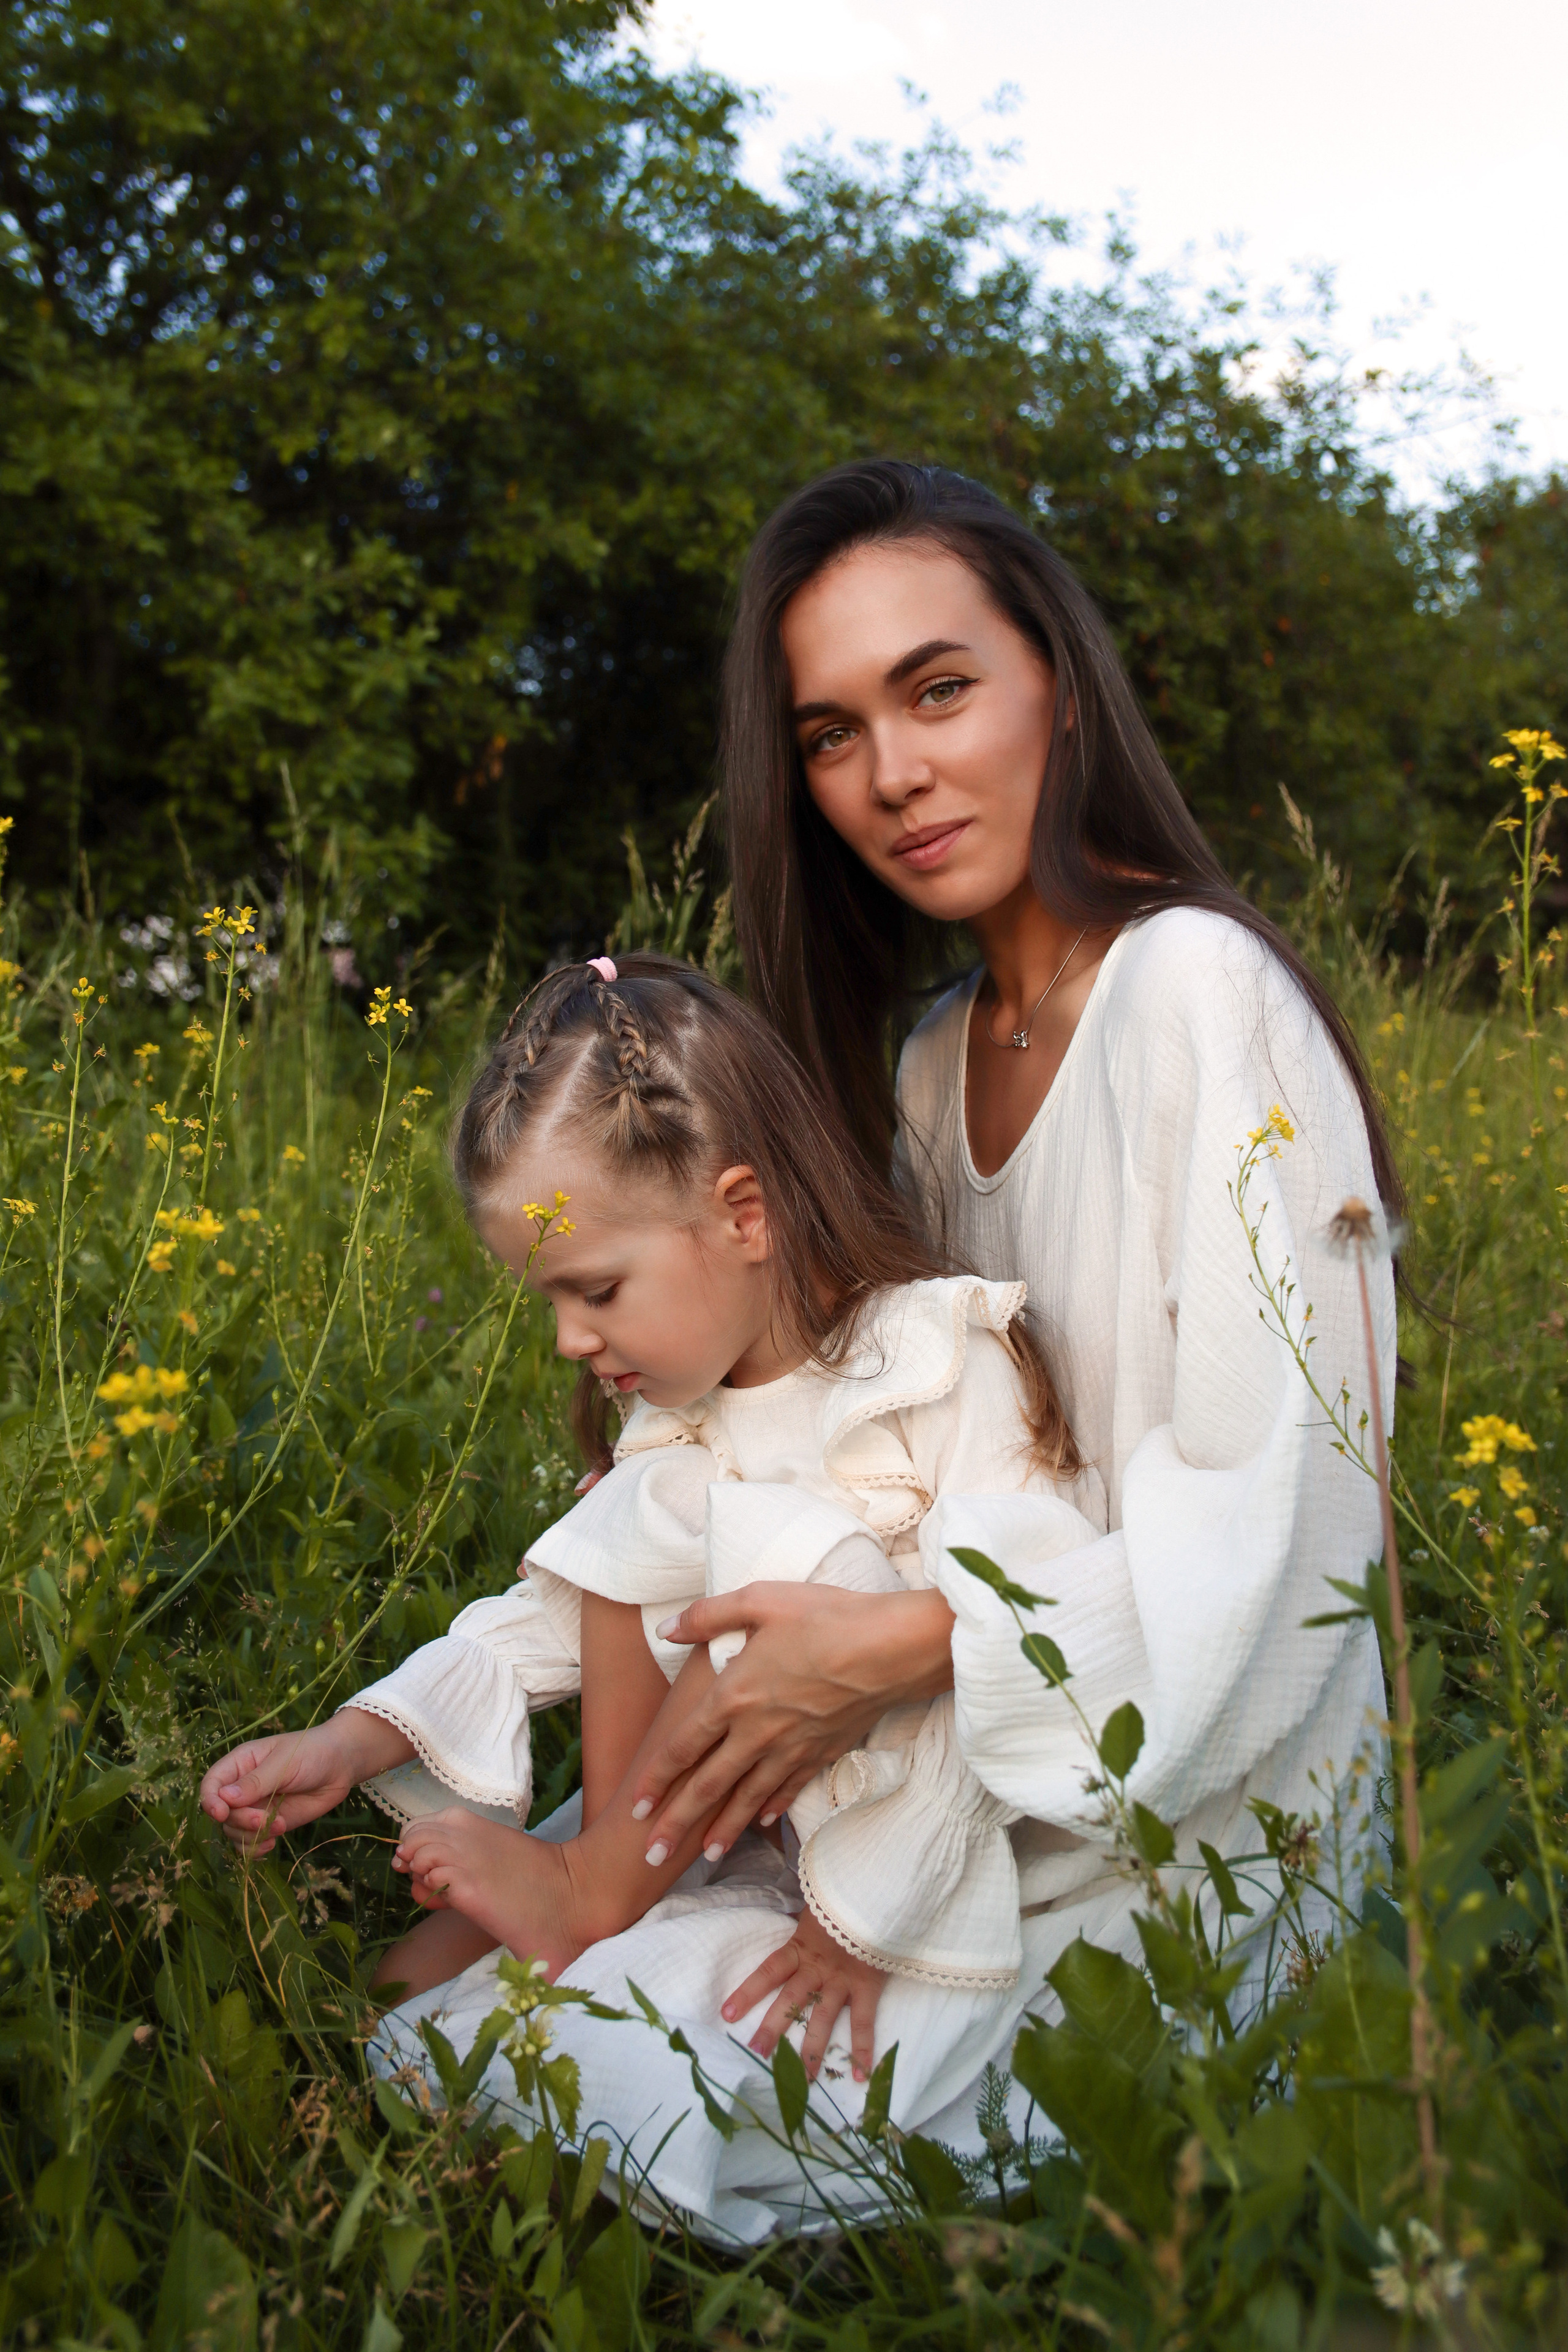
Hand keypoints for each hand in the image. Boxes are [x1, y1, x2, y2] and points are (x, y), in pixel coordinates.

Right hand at [199, 1709, 410, 1853]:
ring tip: (278, 1828)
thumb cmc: (311, 1752)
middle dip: (240, 1821)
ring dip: (250, 1836)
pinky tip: (271, 1844)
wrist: (341, 1765)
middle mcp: (242, 1788)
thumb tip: (223, 1798)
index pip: (211, 1784)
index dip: (210, 1801)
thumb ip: (255, 1782)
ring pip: (234, 1831)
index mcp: (240, 1764)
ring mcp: (255, 1807)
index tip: (221, 1813)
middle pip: (222, 1814)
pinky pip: (250, 1842)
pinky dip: (255, 1848)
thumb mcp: (283, 1763)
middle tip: (265, 1820)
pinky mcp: (270, 1823)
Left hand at [630, 1583, 954, 1865]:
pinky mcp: (822, 1753)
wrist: (891, 1649)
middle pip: (707, 1786)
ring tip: (703, 1857)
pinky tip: (759, 1824)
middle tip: (649, 1855)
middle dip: (675, 1823)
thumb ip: (708, 1616)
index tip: (634, 1805)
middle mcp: (757, 1732)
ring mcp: (791, 1748)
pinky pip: (788, 1789)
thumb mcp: (760, 1600)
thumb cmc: (825, 1617)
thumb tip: (667, 1627)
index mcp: (734, 1696)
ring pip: (747, 1799)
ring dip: (721, 1830)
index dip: (656, 1778)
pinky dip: (770, 1809)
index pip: (683, 1746)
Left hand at [723, 1905, 886, 2083]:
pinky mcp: (866, 1986)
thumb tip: (784, 1917)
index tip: (727, 2014)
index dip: (748, 1991)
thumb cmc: (841, 1901)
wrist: (877, 1893)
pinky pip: (863, 2021)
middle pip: (791, 1999)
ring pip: (823, 2018)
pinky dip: (863, 2049)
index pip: (769, 1971)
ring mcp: (843, 1980)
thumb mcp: (813, 1910)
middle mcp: (818, 1968)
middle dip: (773, 2027)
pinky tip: (860, 2076)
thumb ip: (799, 1922)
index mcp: (800, 1948)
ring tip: (801, 2080)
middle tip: (756, 2053)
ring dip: (812, 2049)